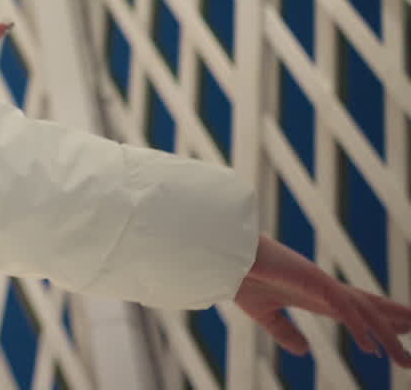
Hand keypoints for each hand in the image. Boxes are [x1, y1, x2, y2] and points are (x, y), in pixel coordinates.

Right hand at [235, 234, 410, 364]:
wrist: (222, 254)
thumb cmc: (238, 277)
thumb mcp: (264, 314)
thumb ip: (285, 332)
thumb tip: (305, 352)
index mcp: (313, 295)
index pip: (356, 312)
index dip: (379, 325)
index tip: (399, 337)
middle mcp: (324, 288)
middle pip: (369, 309)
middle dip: (394, 327)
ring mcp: (322, 283)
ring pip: (365, 312)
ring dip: (388, 335)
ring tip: (406, 360)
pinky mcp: (314, 281)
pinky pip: (344, 308)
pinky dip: (360, 328)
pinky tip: (372, 348)